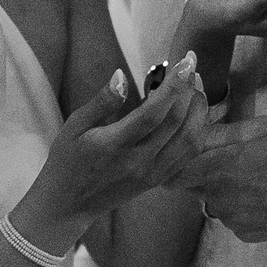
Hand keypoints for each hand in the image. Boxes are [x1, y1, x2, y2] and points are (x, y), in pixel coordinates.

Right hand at [19, 54, 208, 247]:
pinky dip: (198, 130)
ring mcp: (152, 174)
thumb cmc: (67, 161)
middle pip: (177, 122)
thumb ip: (101, 102)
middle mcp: (139, 161)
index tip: (184, 61)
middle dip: (190, 89)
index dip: (174, 86)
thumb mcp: (74, 126)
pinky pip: (188, 155)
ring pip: (190, 139)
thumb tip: (121, 75)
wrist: (69, 205)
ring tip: (196, 86)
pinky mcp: (159, 181)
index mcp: (115, 145)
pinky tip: (196, 112)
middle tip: (190, 66)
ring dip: (199, 110)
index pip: (154, 113)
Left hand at [172, 115, 266, 242]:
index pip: (176, 171)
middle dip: (205, 175)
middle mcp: (221, 197)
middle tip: (234, 162)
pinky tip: (266, 197)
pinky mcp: (247, 235)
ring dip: (225, 192)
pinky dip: (242, 209)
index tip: (191, 154)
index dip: (180, 162)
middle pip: (195, 187)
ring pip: (215, 203)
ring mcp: (234, 219)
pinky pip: (233, 219)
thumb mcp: (264, 128)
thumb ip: (223, 133)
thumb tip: (195, 132)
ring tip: (257, 179)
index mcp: (221, 166)